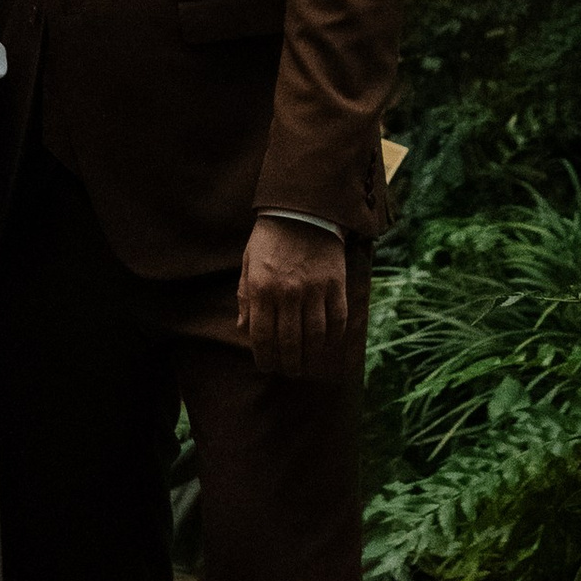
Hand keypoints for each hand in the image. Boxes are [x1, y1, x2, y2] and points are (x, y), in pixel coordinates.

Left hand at [237, 216, 349, 374]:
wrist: (302, 209)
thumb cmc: (270, 237)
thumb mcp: (248, 263)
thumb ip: (245, 297)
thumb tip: (243, 328)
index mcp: (262, 288)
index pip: (262, 336)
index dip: (264, 357)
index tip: (267, 366)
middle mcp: (288, 292)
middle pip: (289, 341)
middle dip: (288, 363)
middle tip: (289, 371)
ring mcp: (314, 289)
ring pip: (314, 335)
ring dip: (310, 356)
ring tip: (307, 364)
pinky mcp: (335, 284)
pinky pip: (337, 318)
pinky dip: (333, 337)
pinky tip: (328, 345)